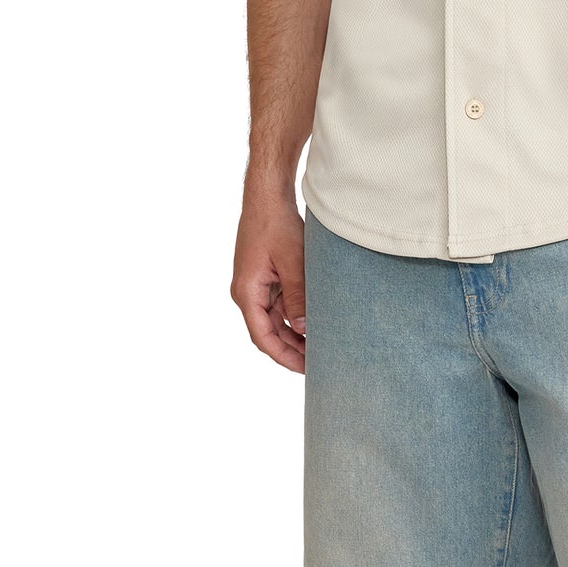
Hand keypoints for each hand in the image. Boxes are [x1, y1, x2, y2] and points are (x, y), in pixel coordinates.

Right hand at [231, 174, 308, 372]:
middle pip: (269, 333)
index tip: (305, 369)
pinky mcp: (265, 278)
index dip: (284, 356)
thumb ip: (298, 296)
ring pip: (275, 321)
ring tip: (320, 347)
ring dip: (295, 335)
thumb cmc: (275, 225)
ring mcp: (256, 286)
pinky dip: (295, 317)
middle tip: (320, 363)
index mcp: (247, 293)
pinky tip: (314, 324)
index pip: (263, 337)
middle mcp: (247, 293)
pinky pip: (279, 305)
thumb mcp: (292, 262)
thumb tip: (306, 329)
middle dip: (292, 350)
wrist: (266, 197)